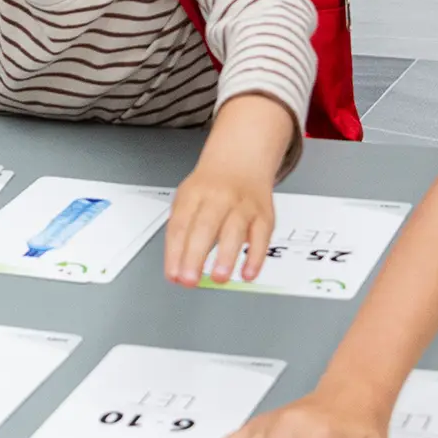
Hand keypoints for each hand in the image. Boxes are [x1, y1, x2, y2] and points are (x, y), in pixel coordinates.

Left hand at [163, 96, 291, 286]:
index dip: (175, 252)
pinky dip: (256, 257)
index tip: (173, 275)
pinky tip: (247, 274)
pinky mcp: (264, 214)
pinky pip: (262, 236)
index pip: (180, 224)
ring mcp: (242, 204)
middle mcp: (218, 197)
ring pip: (235, 230)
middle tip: (190, 280)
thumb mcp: (188, 198)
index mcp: (193, 194)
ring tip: (218, 278)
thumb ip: (182, 232)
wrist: (243, 157)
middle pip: (205, 226)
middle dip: (196, 255)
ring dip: (226, 256)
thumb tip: (177, 270)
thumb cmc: (211, 187)